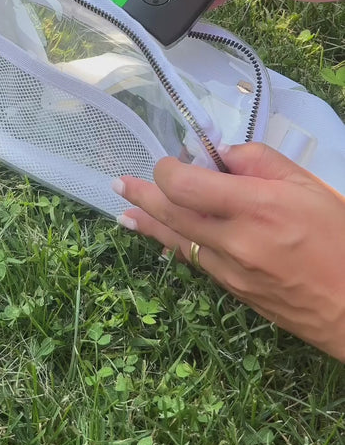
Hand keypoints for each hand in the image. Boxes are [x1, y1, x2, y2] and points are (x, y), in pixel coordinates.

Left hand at [113, 143, 344, 360]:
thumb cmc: (341, 238)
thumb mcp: (308, 186)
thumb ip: (260, 162)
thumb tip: (219, 154)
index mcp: (257, 206)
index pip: (187, 185)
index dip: (168, 170)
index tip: (169, 160)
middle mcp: (236, 240)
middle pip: (173, 214)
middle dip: (144, 194)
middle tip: (121, 183)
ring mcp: (232, 270)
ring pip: (178, 241)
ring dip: (149, 223)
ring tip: (125, 211)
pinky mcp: (234, 291)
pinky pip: (197, 261)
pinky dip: (176, 244)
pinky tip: (161, 237)